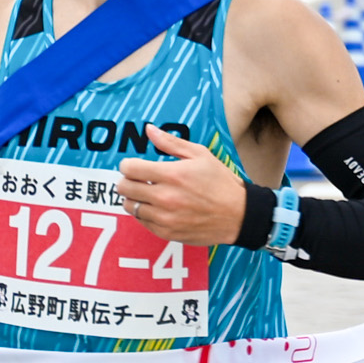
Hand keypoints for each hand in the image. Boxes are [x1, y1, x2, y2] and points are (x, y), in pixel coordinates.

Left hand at [117, 123, 246, 246]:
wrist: (238, 215)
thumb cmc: (220, 182)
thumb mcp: (200, 155)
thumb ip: (170, 143)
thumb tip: (149, 130)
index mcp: (172, 175)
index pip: (130, 169)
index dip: (127, 165)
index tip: (132, 166)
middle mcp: (166, 198)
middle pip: (125, 188)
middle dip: (127, 181)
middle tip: (137, 180)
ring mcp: (165, 218)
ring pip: (130, 206)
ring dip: (134, 198)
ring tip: (146, 194)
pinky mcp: (167, 232)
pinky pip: (142, 222)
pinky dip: (144, 213)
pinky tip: (156, 207)